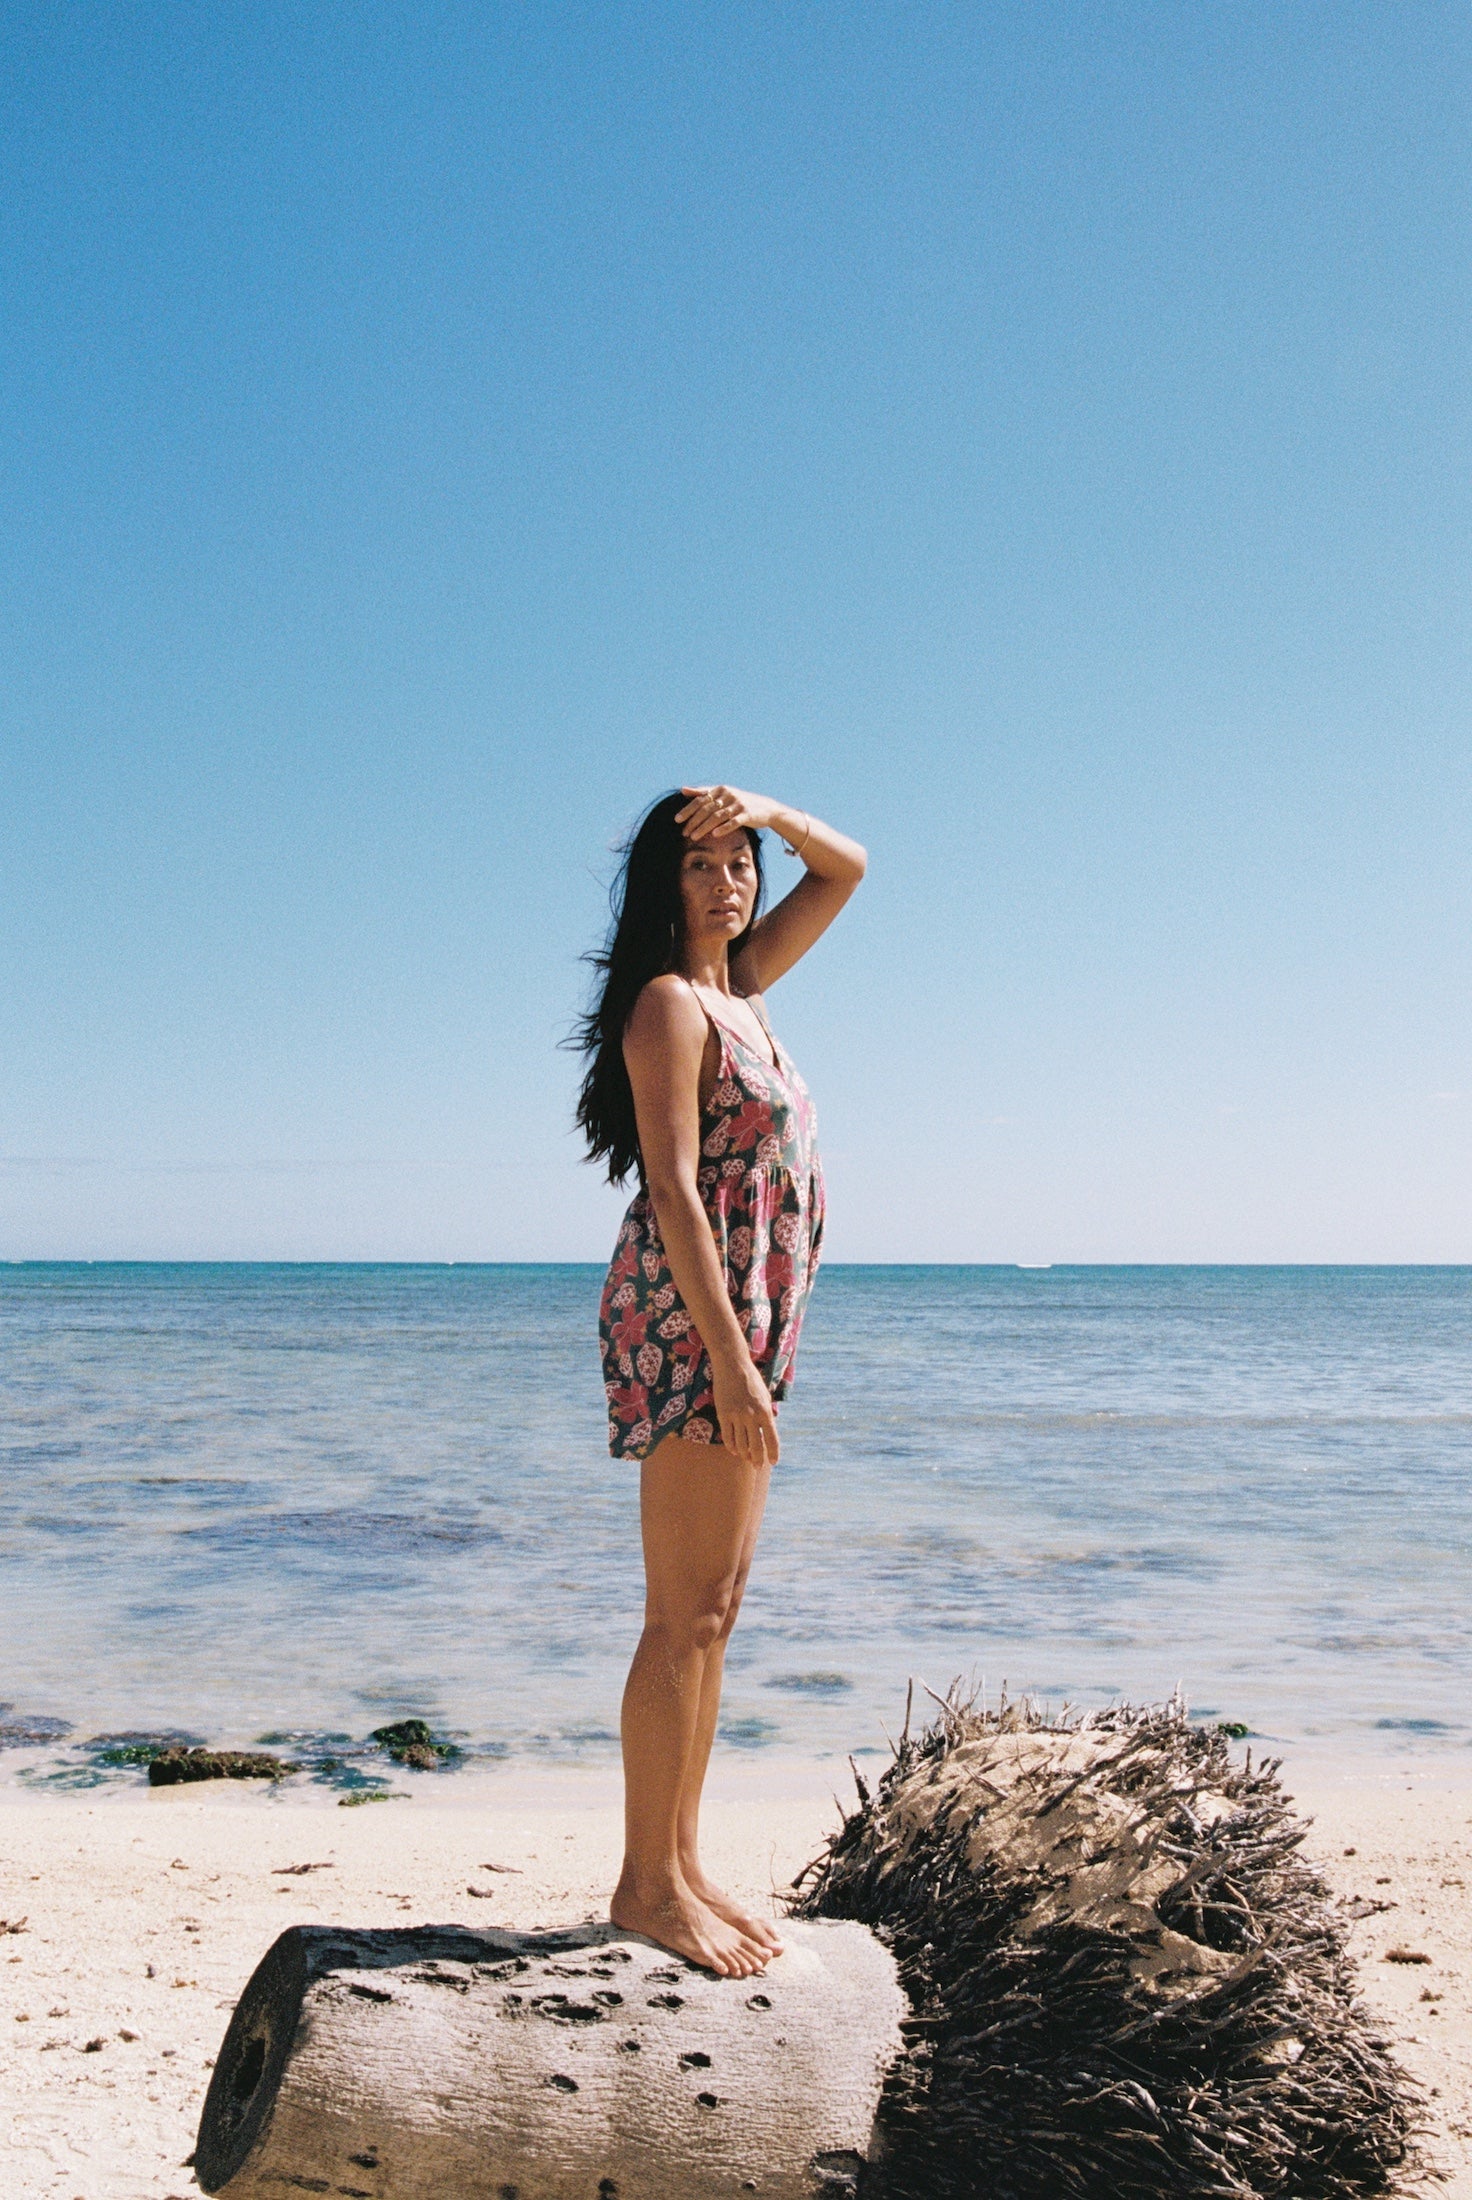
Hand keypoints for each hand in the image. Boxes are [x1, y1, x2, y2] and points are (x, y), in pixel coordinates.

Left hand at [677, 785, 781, 841]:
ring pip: (717, 816)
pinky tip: (714, 835)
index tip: (677, 820)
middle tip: (684, 833)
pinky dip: (723, 828)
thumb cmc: (739, 803)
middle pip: (707, 809)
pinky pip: (733, 822)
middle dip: (694, 821)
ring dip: (704, 827)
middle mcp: (728, 795)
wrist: (765, 808)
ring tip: (694, 837)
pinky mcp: (747, 814)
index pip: (700, 799)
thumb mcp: (722, 795)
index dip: (688, 810)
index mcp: (720, 790)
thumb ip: (703, 792)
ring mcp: (738, 804)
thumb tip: (683, 790)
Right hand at [710, 1355, 779, 1470]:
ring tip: (746, 1459)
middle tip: (758, 1466)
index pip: (772, 1439)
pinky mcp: (723, 1414)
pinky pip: (727, 1436)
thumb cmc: (751, 1380)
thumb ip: (766, 1414)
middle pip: (756, 1446)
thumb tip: (766, 1432)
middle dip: (757, 1459)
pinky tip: (734, 1451)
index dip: (773, 1453)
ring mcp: (736, 1416)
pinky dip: (731, 1446)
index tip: (773, 1462)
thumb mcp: (764, 1396)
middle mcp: (752, 1416)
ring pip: (740, 1444)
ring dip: (744, 1455)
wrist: (733, 1365)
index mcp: (765, 1411)